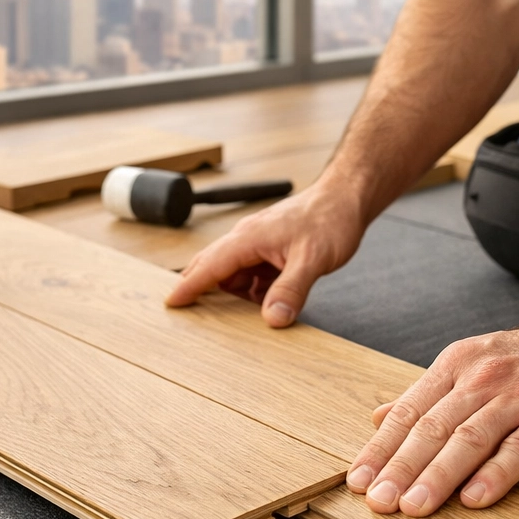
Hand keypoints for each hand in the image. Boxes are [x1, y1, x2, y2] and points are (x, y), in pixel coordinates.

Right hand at [165, 181, 365, 326]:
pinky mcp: (272, 251)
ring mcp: (259, 245)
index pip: (211, 265)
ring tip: (234, 320)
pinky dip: (253, 291)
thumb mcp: (312, 259)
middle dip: (199, 289)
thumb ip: (291, 290)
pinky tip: (264, 304)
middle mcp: (248, 239)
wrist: (347, 199)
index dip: (190, 286)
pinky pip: (252, 275)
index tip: (171, 304)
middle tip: (188, 316)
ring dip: (234, 295)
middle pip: (214, 267)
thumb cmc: (330, 220)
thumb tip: (273, 319)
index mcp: (249, 238)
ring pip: (234, 274)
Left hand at [345, 315, 518, 515]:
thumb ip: (426, 394)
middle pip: (433, 428)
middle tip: (378, 502)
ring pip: (470, 439)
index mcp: (456, 366)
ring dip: (438, 476)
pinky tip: (474, 498)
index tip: (357, 482)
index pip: (409, 412)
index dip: (381, 449)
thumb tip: (378, 418)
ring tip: (414, 507)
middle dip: (401, 468)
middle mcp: (482, 379)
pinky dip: (496, 474)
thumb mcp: (470, 363)